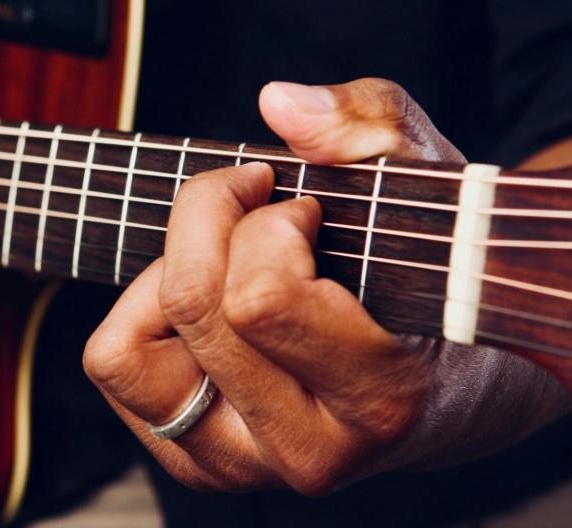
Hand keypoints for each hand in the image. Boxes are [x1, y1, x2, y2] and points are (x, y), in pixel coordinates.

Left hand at [83, 79, 571, 493]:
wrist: (456, 389)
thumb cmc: (438, 272)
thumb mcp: (429, 178)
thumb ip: (370, 126)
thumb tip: (277, 103)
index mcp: (380, 397)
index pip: (258, 298)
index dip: (266, 223)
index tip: (302, 206)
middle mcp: (308, 451)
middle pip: (192, 305)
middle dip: (211, 222)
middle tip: (258, 207)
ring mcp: (244, 468)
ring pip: (126, 352)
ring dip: (164, 278)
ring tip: (227, 261)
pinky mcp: (197, 466)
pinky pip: (115, 367)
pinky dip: (142, 315)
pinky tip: (208, 303)